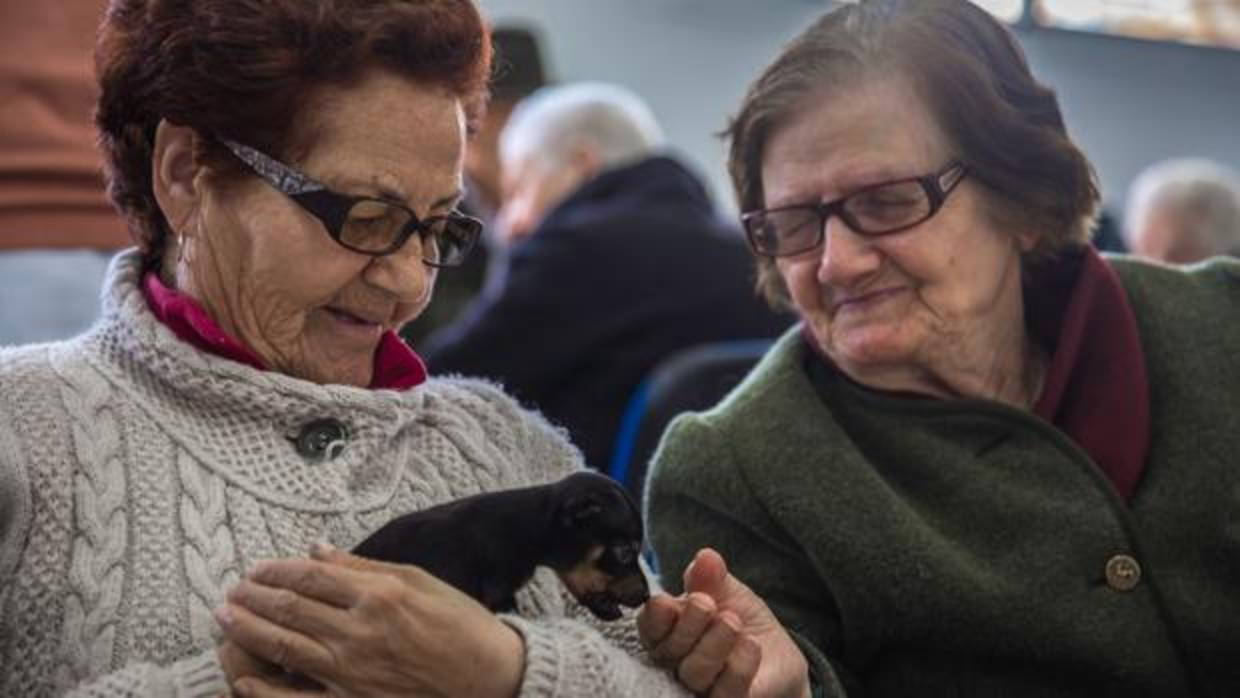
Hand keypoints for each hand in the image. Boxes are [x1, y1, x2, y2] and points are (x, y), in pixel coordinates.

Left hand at [214, 543, 524, 697]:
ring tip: (226, 618)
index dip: (277, 571)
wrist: (489, 676)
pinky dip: (265, 689)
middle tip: (231, 591)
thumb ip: (363, 567)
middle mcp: (360, 631)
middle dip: (253, 598)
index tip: (257, 568)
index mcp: (378, 595)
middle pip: (290, 609)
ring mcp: (353, 672)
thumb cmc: (460, 624)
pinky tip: (243, 678)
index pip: (311, 577)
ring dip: (248, 630)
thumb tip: (318, 550)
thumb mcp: (419, 581)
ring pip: (284, 647)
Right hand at [639, 548, 810, 697]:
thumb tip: (706, 557)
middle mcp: (675, 664)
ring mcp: (699, 689)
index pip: (649, 627)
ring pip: (694, 673)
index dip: (655, 617)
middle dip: (688, 624)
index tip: (668, 602)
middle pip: (668, 651)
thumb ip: (712, 577)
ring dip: (714, 643)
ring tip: (733, 621)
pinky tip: (751, 645)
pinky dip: (739, 666)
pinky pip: (726, 693)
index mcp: (667, 631)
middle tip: (707, 603)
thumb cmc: (741, 620)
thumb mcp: (728, 591)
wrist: (777, 656)